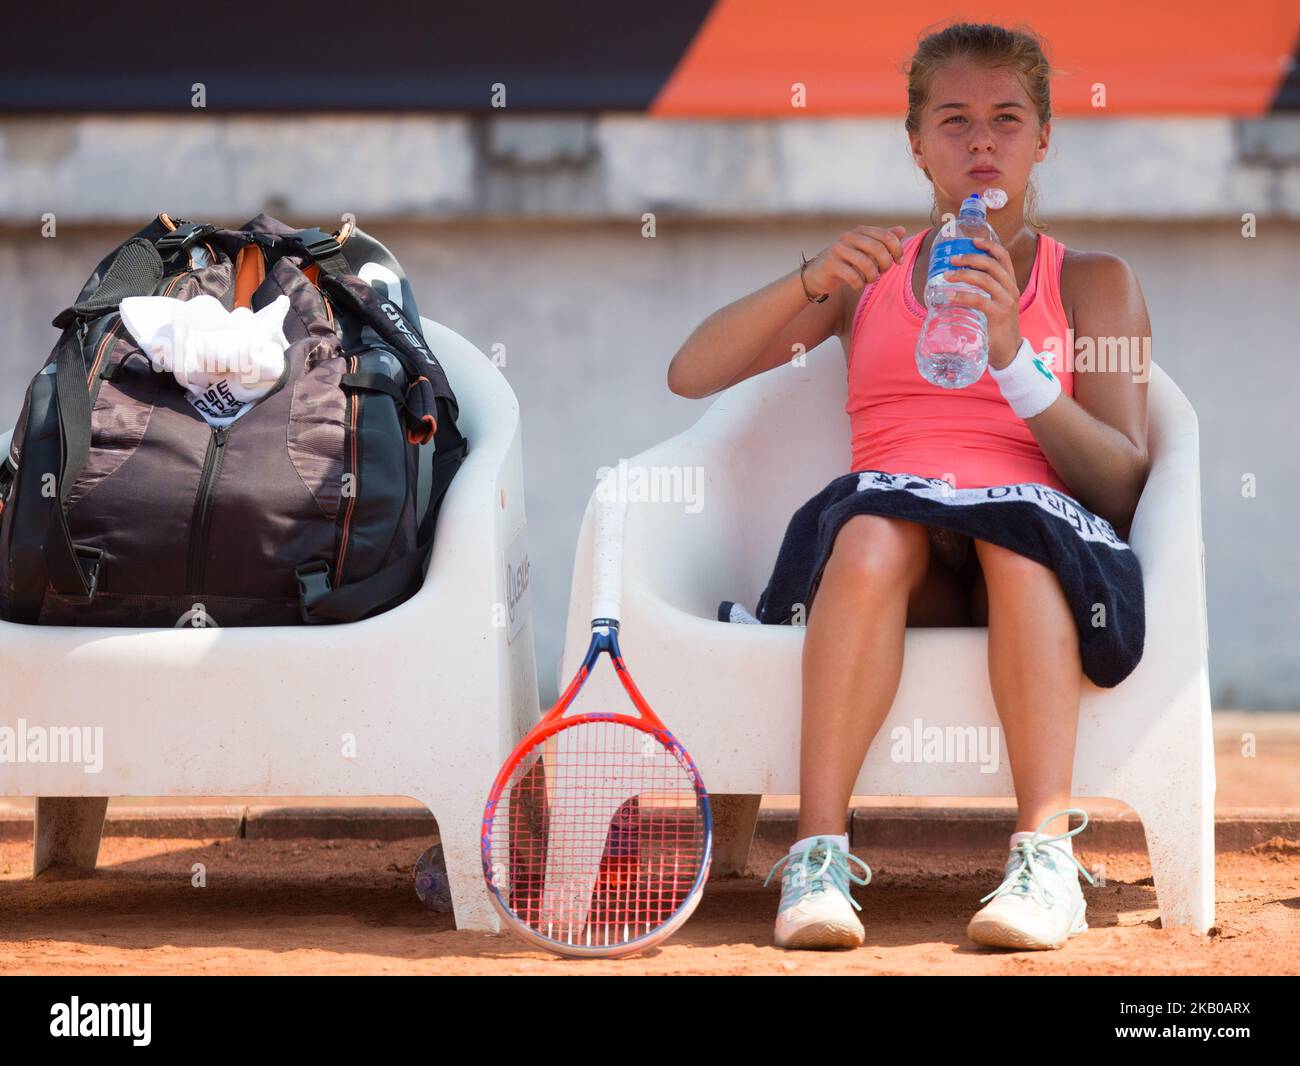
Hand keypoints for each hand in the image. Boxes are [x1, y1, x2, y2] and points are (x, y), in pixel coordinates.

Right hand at [802, 225, 906, 297]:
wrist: (818, 274)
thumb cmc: (845, 262)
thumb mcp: (865, 250)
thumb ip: (883, 240)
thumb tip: (902, 230)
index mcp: (861, 231)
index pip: (887, 236)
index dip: (897, 250)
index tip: (898, 262)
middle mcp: (849, 237)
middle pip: (879, 249)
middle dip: (886, 264)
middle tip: (883, 272)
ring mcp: (839, 249)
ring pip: (867, 264)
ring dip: (873, 276)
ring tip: (870, 279)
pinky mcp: (831, 264)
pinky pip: (853, 277)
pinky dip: (859, 284)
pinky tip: (858, 284)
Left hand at [942, 236, 1021, 369]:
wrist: (1009, 351)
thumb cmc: (997, 326)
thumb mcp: (995, 304)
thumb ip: (984, 292)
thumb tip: (958, 279)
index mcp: (1010, 283)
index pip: (1003, 257)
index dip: (989, 246)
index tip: (973, 241)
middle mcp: (1011, 289)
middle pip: (992, 265)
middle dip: (970, 258)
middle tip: (952, 259)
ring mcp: (1006, 302)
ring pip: (985, 280)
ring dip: (963, 274)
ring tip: (947, 276)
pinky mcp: (999, 315)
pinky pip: (979, 300)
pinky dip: (962, 296)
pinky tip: (950, 296)